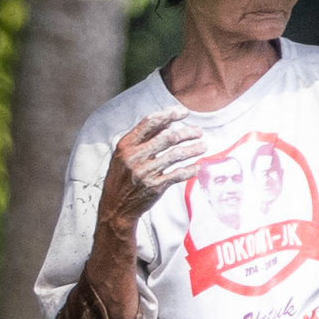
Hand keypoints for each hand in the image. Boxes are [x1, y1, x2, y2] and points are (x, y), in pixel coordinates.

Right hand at [98, 108, 204, 230]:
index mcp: (126, 145)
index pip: (150, 122)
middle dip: (187, 132)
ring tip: (203, 146)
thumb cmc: (122, 177)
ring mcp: (145, 172)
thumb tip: (166, 122)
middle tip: (199, 132)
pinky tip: (196, 167)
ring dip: (193, 149)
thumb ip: (143, 138)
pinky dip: (189, 169)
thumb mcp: (124, 154)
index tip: (184, 112)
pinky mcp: (154, 187)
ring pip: (175, 155)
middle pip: (167, 137)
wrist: (115, 206)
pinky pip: (178, 174)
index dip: (169, 114)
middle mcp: (135, 157)